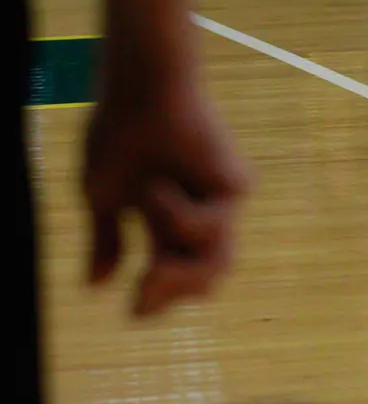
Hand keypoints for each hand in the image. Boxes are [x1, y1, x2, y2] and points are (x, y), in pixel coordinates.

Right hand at [83, 69, 249, 316]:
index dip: (156, 302)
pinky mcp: (236, 186)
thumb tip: (95, 285)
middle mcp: (199, 214)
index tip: (131, 310)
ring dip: (174, 269)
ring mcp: (220, 202)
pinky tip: (158, 186)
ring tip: (149, 238)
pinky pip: (209, 228)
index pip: (171, 278)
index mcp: (167, 222)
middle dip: (171, 295)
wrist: (139, 94)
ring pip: (217, 266)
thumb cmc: (119, 135)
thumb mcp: (103, 196)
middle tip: (141, 294)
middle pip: (204, 280)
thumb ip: (107, 239)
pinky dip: (174, 215)